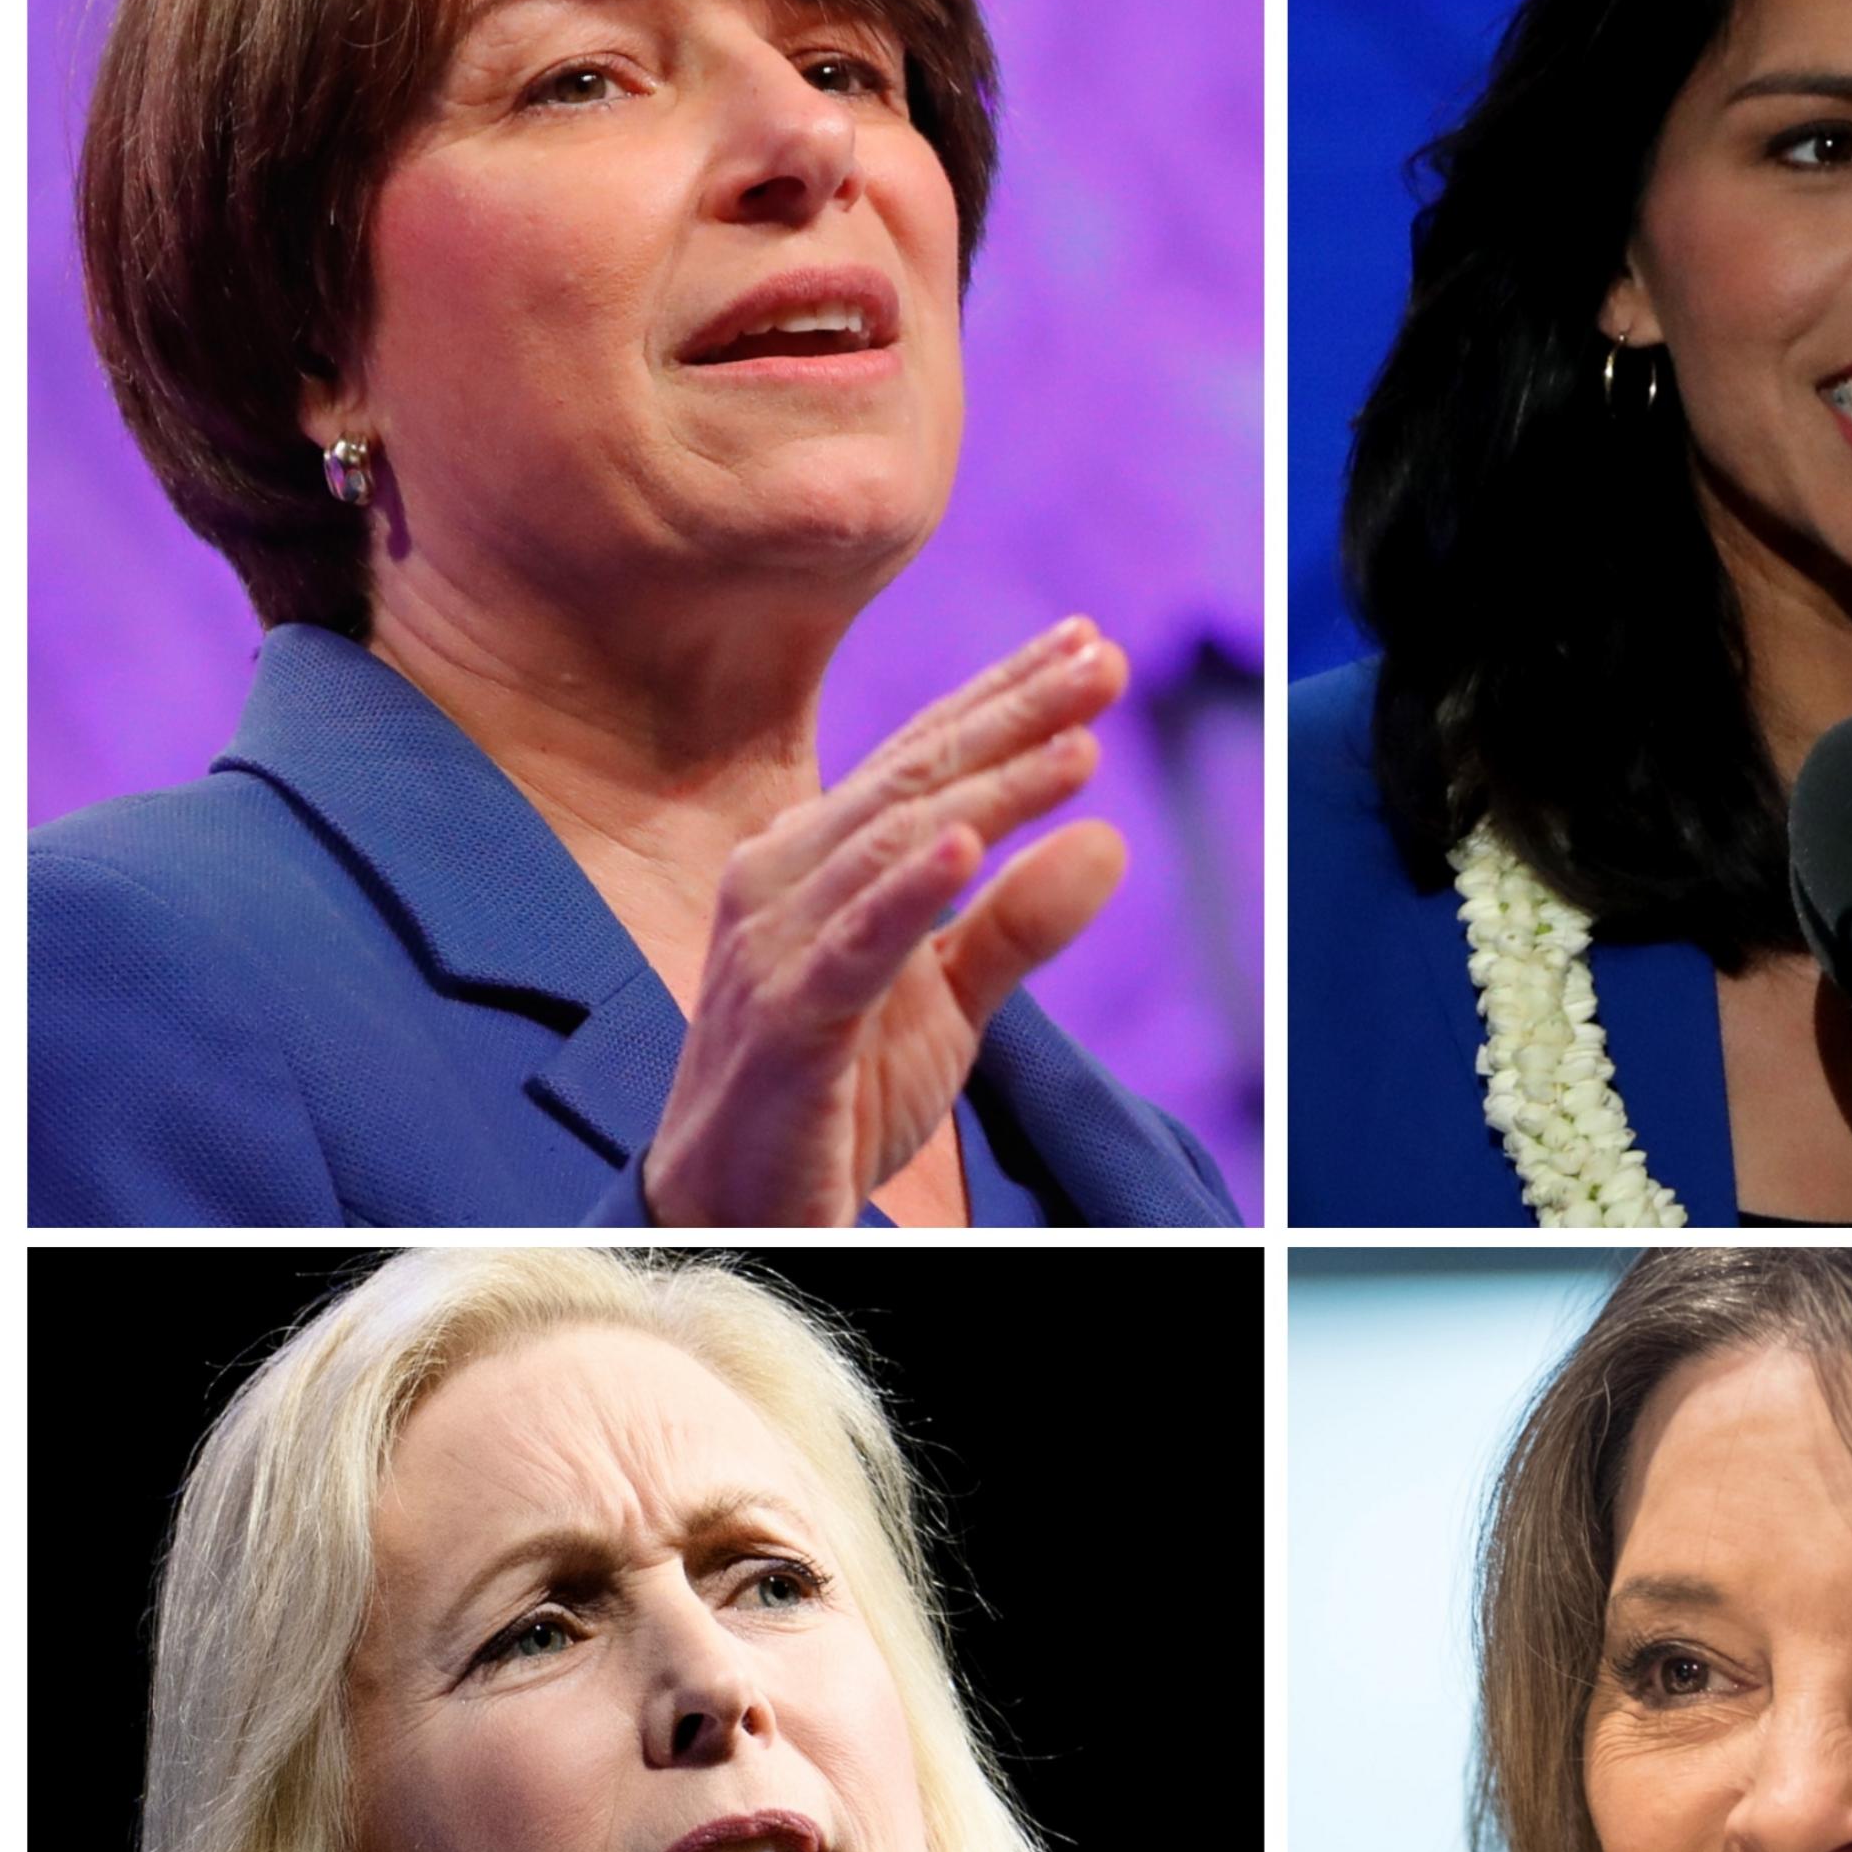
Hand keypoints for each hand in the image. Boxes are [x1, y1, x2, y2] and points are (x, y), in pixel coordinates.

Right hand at [642, 620, 1131, 1225]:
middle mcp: (781, 879)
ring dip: (990, 791)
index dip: (1006, 699)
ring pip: (892, 844)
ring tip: (1077, 745)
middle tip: (1105, 661)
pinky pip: (853, 945)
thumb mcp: (950, 1000)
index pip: (924, 762)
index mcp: (815, 860)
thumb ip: (1021, 922)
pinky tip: (966, 846)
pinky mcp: (783, 1022)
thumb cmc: (835, 1091)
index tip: (1092, 645)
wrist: (740, 1207)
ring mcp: (773, 946)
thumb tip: (1111, 838)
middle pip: (914, 778)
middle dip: (1013, 714)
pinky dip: (910, 891)